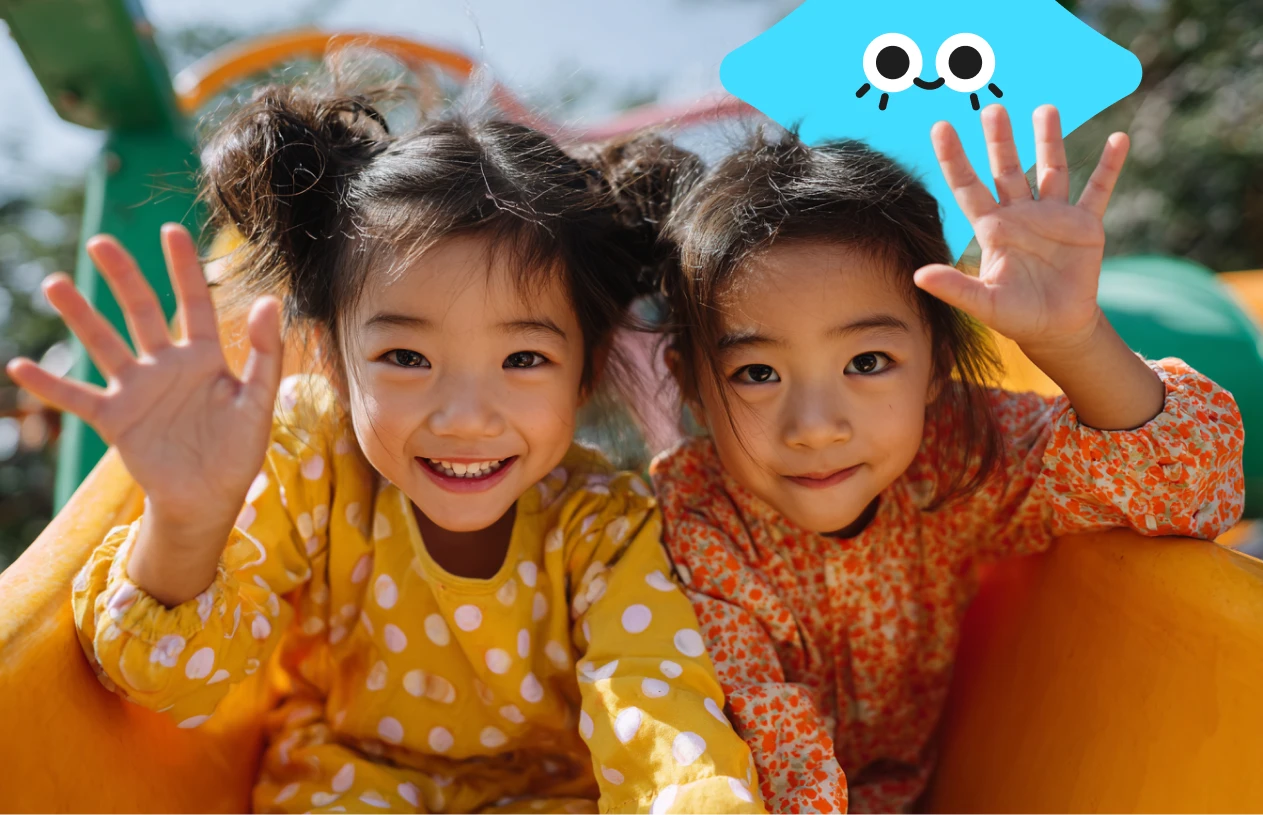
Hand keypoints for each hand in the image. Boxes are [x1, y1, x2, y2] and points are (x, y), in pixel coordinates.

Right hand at [7, 224, 283, 529]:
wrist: (210, 498)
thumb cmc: (239, 450)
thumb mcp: (259, 400)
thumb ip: (266, 352)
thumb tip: (268, 301)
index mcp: (205, 357)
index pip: (194, 302)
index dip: (184, 268)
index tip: (172, 230)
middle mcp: (166, 365)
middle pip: (140, 311)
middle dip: (123, 277)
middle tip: (100, 242)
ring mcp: (137, 390)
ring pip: (104, 343)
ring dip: (80, 315)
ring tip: (55, 283)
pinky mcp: (115, 419)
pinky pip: (77, 397)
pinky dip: (50, 385)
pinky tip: (19, 366)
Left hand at [913, 104, 1128, 354]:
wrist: (1056, 328)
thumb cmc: (1015, 316)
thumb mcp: (983, 303)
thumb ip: (954, 287)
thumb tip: (918, 276)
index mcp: (992, 229)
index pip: (967, 186)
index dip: (954, 158)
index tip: (940, 127)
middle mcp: (1020, 214)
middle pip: (1006, 168)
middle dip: (1000, 140)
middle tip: (993, 108)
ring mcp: (1053, 216)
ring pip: (1050, 169)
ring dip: (1049, 140)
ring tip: (1046, 109)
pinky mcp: (1085, 225)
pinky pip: (1098, 189)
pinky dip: (1109, 166)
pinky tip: (1118, 139)